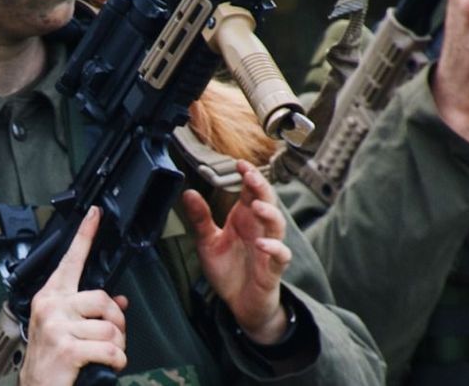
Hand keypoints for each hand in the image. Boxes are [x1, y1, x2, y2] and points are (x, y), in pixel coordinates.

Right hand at [19, 206, 128, 384]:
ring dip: (117, 345)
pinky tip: (108, 366)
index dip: (85, 235)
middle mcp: (51, 307)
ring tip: (105, 355)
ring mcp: (58, 327)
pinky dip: (117, 361)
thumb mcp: (64, 329)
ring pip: (111, 327)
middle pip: (103, 298)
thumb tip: (120, 300)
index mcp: (50, 297)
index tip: (95, 214)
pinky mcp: (68, 348)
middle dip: (118, 321)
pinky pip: (110, 349)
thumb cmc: (50, 360)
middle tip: (113, 337)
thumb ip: (88, 311)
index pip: (70, 260)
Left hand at [183, 161, 290, 344]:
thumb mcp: (208, 241)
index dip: (248, 176)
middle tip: (250, 175)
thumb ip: (200, 218)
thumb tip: (188, 192)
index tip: (239, 163)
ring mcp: (269, 248)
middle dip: (261, 186)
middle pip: (267, 201)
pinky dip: (274, 248)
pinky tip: (262, 243)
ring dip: (269, 213)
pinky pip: (281, 256)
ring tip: (256, 206)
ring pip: (278, 225)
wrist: (240, 304)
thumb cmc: (228, 270)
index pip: (251, 191)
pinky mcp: (273, 269)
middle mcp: (259, 229)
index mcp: (244, 219)